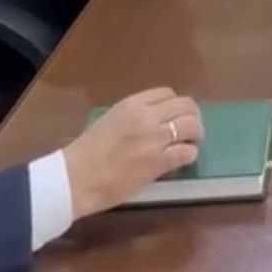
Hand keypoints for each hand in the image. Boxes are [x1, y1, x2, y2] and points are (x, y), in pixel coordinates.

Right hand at [63, 89, 202, 219]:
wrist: (76, 178)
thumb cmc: (86, 152)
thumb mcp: (109, 121)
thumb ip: (132, 117)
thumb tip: (152, 122)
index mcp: (132, 104)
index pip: (167, 93)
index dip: (174, 105)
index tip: (174, 116)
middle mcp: (147, 116)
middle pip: (185, 106)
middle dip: (192, 116)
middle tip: (190, 130)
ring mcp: (155, 139)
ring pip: (191, 125)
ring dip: (195, 134)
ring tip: (190, 143)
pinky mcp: (159, 162)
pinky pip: (187, 152)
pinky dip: (190, 154)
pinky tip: (184, 159)